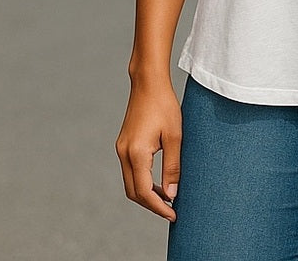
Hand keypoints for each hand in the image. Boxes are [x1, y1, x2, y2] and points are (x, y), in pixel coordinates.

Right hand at [115, 78, 182, 220]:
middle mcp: (124, 153)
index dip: (158, 207)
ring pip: (131, 183)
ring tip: (167, 198)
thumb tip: (171, 194)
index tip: (173, 214)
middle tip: (171, 210)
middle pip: (133, 192)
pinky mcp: (124, 144)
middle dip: (151, 204)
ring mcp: (121, 149)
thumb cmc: (164, 105)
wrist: (148, 82)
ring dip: (147, 194)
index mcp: (136, 153)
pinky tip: (158, 182)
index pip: (144, 192)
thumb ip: (173, 166)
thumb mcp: (175, 136)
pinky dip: (143, 181)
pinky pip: (131, 171)